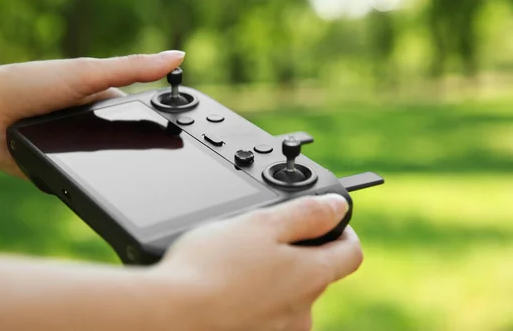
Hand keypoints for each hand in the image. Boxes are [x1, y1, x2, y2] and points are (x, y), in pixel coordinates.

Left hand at [0, 51, 184, 175]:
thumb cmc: (31, 85)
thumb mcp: (89, 73)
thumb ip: (132, 69)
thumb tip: (177, 57)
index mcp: (103, 96)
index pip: (143, 110)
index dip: (165, 120)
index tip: (185, 133)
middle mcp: (93, 122)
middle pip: (130, 141)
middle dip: (145, 153)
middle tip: (164, 166)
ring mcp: (79, 148)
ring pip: (112, 165)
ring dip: (121, 172)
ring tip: (136, 182)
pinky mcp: (63, 170)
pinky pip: (87, 182)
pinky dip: (94, 186)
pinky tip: (103, 190)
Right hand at [152, 193, 362, 330]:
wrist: (172, 314)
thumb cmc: (210, 268)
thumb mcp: (261, 223)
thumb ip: (305, 213)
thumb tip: (336, 205)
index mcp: (311, 275)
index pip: (351, 252)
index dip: (341, 230)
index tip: (325, 220)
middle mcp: (303, 311)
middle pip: (316, 274)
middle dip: (296, 253)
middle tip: (260, 238)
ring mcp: (280, 330)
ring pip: (287, 296)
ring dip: (272, 279)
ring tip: (235, 266)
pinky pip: (265, 314)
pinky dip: (253, 300)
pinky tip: (227, 291)